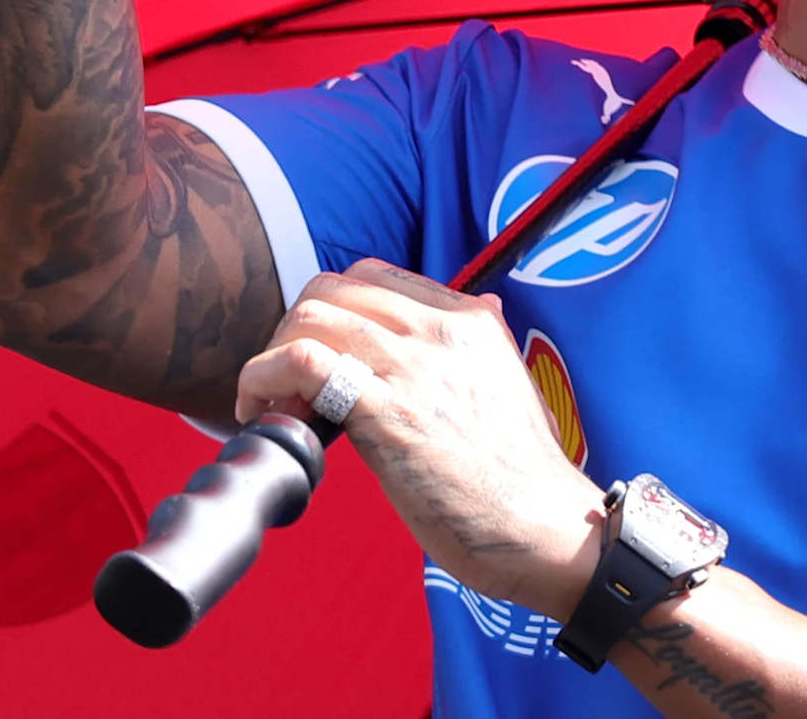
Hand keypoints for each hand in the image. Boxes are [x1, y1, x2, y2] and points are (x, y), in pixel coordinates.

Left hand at [236, 261, 604, 618]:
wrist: (544, 527)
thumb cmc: (522, 475)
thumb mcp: (510, 383)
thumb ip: (480, 348)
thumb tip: (485, 309)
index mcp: (468, 319)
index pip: (370, 279)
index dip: (329, 315)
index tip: (316, 361)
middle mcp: (439, 329)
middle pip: (330, 291)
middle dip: (290, 333)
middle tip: (284, 388)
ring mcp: (413, 366)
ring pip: (310, 318)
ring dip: (270, 359)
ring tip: (269, 408)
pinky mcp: (388, 411)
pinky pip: (305, 362)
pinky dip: (264, 378)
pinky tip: (262, 414)